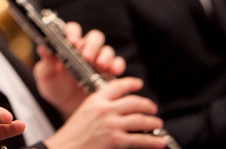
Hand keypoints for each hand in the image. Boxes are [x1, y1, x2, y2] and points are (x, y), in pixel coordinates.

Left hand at [33, 22, 124, 116]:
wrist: (66, 107)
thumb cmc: (54, 87)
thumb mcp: (45, 76)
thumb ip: (45, 63)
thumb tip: (43, 48)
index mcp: (68, 45)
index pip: (73, 30)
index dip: (73, 33)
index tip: (72, 41)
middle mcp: (85, 49)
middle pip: (94, 37)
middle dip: (91, 45)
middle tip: (86, 56)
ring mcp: (99, 60)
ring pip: (107, 49)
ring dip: (105, 55)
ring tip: (100, 65)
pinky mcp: (109, 72)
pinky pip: (118, 63)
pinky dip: (117, 65)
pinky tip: (113, 71)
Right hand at [44, 78, 167, 148]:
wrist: (65, 148)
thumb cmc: (72, 135)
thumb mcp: (83, 112)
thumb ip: (99, 107)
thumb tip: (118, 107)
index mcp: (95, 100)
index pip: (117, 86)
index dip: (131, 83)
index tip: (138, 84)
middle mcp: (104, 110)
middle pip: (133, 101)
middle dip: (147, 105)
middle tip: (152, 108)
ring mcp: (111, 125)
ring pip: (140, 119)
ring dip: (153, 122)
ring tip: (157, 123)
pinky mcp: (116, 140)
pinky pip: (141, 139)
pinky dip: (153, 141)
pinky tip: (160, 141)